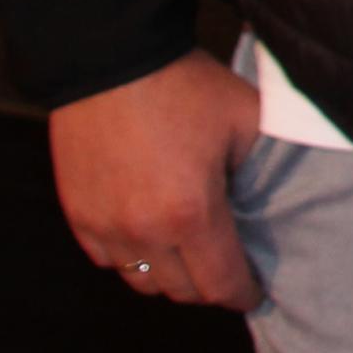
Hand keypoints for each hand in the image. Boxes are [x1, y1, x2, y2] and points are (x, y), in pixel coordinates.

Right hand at [49, 50, 264, 307]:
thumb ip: (265, 166)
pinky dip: (130, 255)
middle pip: (180, 291)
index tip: (254, 291)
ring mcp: (105, 226)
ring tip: (188, 253)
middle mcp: (143, 231)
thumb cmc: (183, 86)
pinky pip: (107, 258)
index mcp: (191, 213)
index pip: (219, 284)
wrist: (112, 58)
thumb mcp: (246, 119)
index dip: (243, 293)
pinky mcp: (78, 214)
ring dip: (168, 275)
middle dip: (208, 285)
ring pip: (140, 281)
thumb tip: (274, 198)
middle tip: (225, 267)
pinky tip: (148, 233)